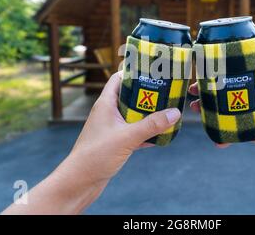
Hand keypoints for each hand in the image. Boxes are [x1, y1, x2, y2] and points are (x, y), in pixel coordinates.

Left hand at [67, 71, 180, 185]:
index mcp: (105, 104)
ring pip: (133, 115)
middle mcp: (107, 113)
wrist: (80, 182)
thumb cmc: (96, 156)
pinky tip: (161, 136)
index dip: (134, 72)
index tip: (153, 71)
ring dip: (148, 115)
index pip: (119, 79)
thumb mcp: (127, 137)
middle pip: (130, 96)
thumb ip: (152, 125)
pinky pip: (134, 132)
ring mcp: (111, 128)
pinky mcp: (115, 142)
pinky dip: (146, 133)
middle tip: (167, 92)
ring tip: (167, 112)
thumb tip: (174, 113)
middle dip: (148, 95)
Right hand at [189, 69, 254, 151]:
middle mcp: (242, 99)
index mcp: (250, 87)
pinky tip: (215, 140)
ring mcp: (239, 115)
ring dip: (205, 111)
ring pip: (218, 112)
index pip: (229, 78)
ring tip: (194, 109)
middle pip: (218, 95)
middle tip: (192, 93)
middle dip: (203, 93)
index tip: (202, 73)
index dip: (215, 76)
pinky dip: (220, 137)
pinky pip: (227, 133)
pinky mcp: (241, 131)